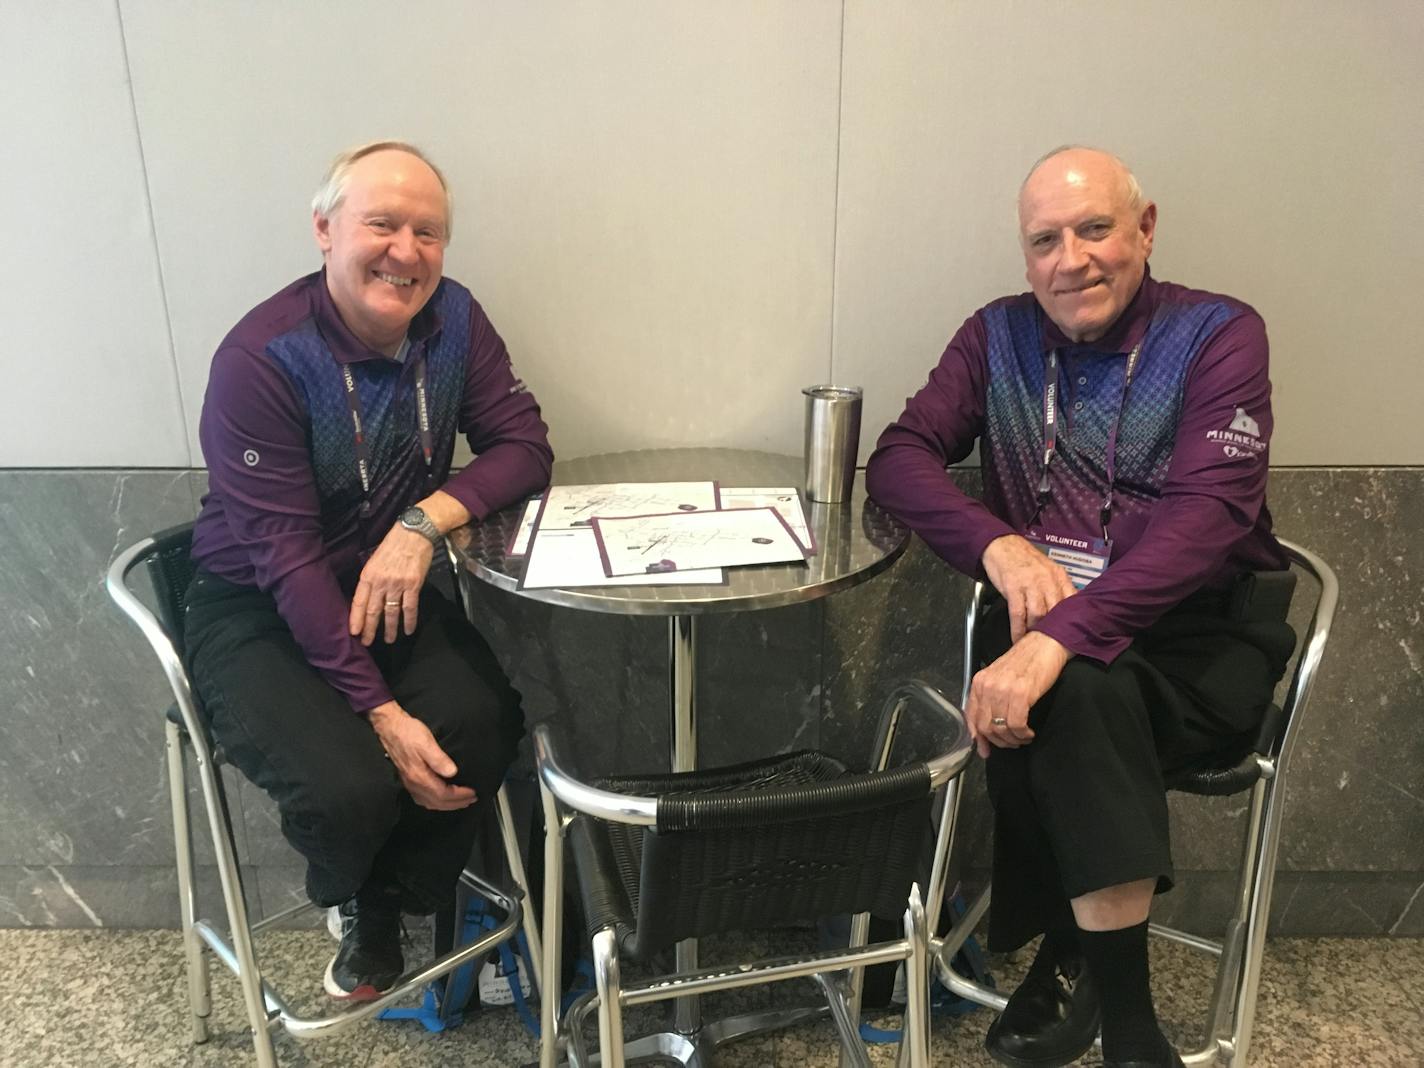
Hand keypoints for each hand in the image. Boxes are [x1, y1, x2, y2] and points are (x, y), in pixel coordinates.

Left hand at [349, 526, 434, 644]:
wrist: (414, 533)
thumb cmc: (394, 544)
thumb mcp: (375, 559)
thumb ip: (372, 578)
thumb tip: (369, 596)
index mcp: (368, 575)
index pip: (359, 601)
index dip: (356, 619)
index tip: (354, 632)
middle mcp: (380, 582)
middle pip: (373, 610)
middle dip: (369, 629)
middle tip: (367, 642)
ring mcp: (397, 584)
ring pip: (391, 612)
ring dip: (389, 629)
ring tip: (388, 640)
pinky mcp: (413, 585)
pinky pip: (410, 608)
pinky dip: (409, 621)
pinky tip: (408, 630)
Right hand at [367, 701, 477, 810]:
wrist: (391, 728)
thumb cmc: (409, 733)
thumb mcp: (427, 743)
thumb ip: (439, 760)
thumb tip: (453, 773)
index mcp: (420, 777)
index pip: (444, 794)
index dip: (460, 795)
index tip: (473, 792)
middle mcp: (414, 784)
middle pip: (438, 802)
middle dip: (457, 803)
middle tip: (472, 799)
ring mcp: (410, 784)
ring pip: (430, 803)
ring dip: (447, 805)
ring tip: (460, 802)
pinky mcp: (408, 780)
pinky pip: (423, 799)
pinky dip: (436, 802)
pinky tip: (441, 799)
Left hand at [965, 632, 1071, 757]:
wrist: (1045, 644)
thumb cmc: (1026, 661)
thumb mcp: (1000, 677)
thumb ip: (991, 698)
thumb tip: (987, 728)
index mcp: (979, 682)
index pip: (971, 716)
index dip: (978, 738)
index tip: (985, 751)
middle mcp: (987, 686)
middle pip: (985, 726)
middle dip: (999, 741)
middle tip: (1011, 744)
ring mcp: (1003, 690)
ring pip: (1001, 728)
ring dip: (1013, 739)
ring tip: (1022, 737)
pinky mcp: (1021, 694)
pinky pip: (1017, 724)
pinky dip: (1023, 734)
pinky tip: (1029, 733)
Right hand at [982, 534, 1076, 643]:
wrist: (1002, 545)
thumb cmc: (1024, 560)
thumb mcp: (1047, 570)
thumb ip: (1058, 587)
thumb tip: (1068, 609)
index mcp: (1059, 576)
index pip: (1072, 601)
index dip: (1072, 620)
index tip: (1069, 635)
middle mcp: (1047, 580)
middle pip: (1056, 611)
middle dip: (1053, 630)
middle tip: (1051, 645)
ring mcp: (1030, 583)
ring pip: (1039, 615)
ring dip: (1035, 632)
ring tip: (1033, 643)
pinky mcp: (1013, 587)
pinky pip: (1018, 614)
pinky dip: (1018, 630)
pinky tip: (1017, 639)